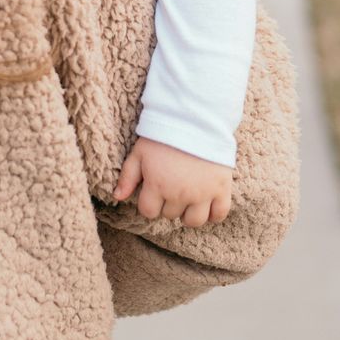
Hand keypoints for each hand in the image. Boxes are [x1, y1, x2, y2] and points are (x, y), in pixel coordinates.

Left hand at [113, 135, 233, 227]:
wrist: (195, 118)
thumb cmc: (163, 135)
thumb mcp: (139, 152)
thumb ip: (127, 176)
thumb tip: (117, 197)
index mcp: (158, 185)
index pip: (149, 212)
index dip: (149, 203)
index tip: (153, 192)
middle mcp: (180, 194)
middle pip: (170, 215)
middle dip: (168, 204)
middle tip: (171, 187)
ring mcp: (202, 194)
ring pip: (194, 221)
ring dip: (188, 214)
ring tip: (187, 199)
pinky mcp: (221, 189)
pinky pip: (220, 214)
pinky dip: (214, 214)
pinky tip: (207, 204)